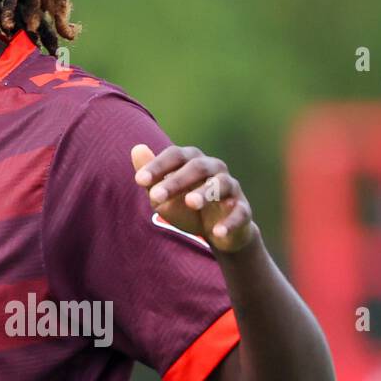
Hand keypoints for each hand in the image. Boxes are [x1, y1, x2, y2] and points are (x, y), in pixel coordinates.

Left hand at [131, 144, 258, 253]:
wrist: (216, 231)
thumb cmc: (184, 206)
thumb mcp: (163, 193)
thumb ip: (150, 175)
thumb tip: (137, 148)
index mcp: (192, 160)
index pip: (175, 155)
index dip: (158, 166)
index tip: (139, 181)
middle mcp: (214, 168)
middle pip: (197, 167)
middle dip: (176, 181)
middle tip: (155, 197)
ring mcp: (231, 187)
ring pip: (221, 184)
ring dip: (205, 193)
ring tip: (190, 203)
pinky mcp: (243, 209)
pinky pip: (240, 212)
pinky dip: (229, 222)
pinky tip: (217, 232)